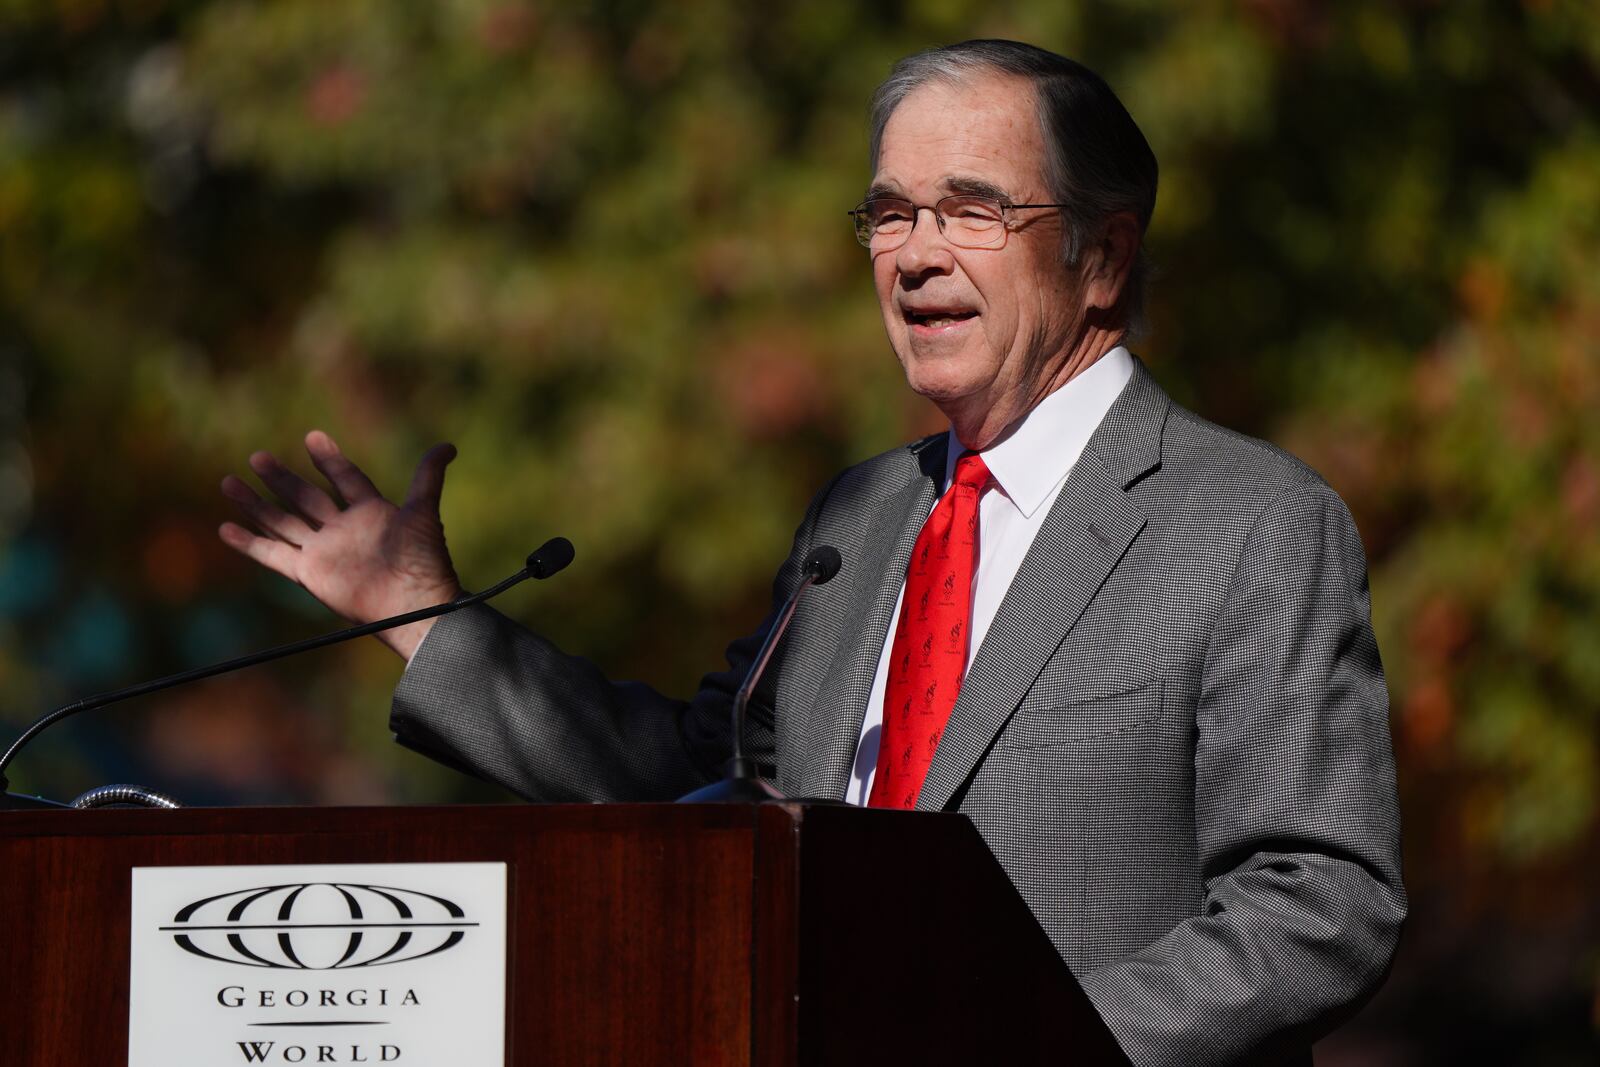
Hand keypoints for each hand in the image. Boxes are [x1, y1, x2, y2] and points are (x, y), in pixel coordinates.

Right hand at [219, 430, 461, 659]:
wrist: (413, 603)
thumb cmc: (422, 559)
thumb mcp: (423, 511)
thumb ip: (428, 477)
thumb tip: (447, 446)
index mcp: (370, 512)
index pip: (346, 478)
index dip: (330, 459)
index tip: (312, 436)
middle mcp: (343, 529)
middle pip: (305, 497)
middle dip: (281, 478)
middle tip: (257, 456)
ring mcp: (324, 551)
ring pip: (282, 522)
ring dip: (256, 504)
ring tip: (229, 481)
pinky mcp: (309, 573)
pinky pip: (273, 555)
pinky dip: (250, 543)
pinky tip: (226, 527)